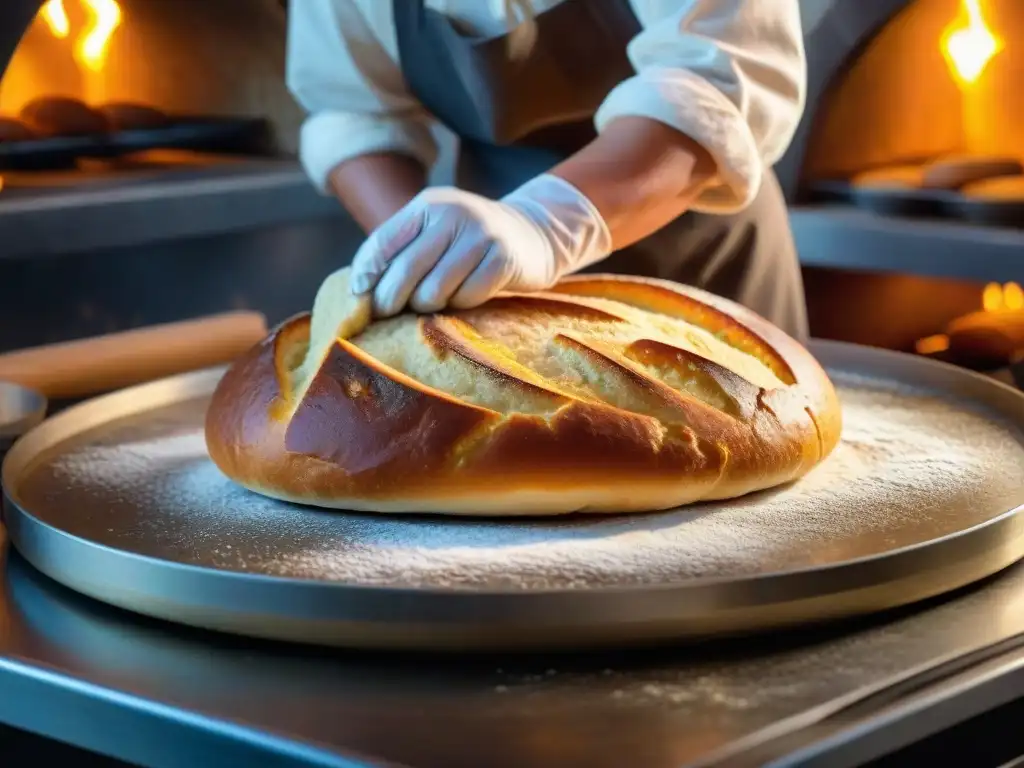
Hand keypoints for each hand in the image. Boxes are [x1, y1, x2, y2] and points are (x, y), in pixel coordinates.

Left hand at [349, 174, 611, 316]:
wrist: (534, 233)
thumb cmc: (470, 243)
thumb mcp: (435, 233)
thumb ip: (402, 253)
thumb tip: (358, 293)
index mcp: (427, 205)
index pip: (382, 243)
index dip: (366, 276)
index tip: (358, 301)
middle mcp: (453, 213)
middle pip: (405, 271)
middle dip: (390, 301)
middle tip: (389, 315)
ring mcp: (481, 234)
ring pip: (435, 290)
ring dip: (429, 306)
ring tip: (435, 302)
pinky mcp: (504, 258)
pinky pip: (468, 297)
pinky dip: (462, 305)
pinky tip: (466, 297)